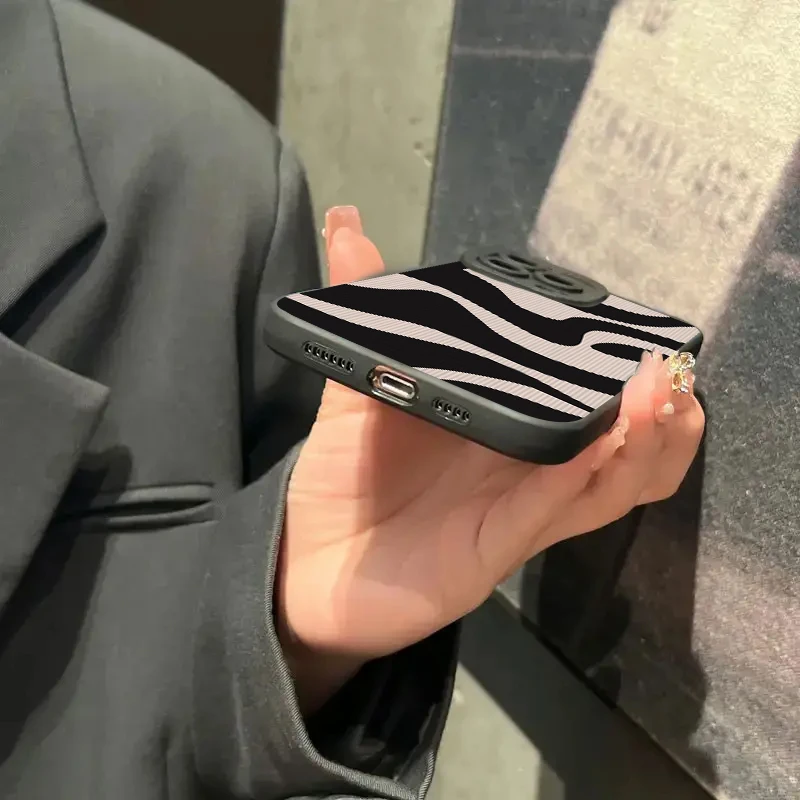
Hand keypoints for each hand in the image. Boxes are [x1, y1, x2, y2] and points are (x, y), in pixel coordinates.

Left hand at [277, 207, 704, 713]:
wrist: (305, 561)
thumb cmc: (342, 475)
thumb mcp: (358, 388)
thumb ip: (366, 312)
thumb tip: (347, 223)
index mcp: (506, 433)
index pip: (588, 408)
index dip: (629, 379)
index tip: (646, 335)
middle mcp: (524, 474)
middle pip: (623, 453)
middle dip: (662, 414)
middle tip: (672, 368)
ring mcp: (514, 514)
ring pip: (608, 487)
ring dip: (641, 442)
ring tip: (659, 394)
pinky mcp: (491, 550)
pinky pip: (547, 512)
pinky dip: (576, 475)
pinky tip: (596, 440)